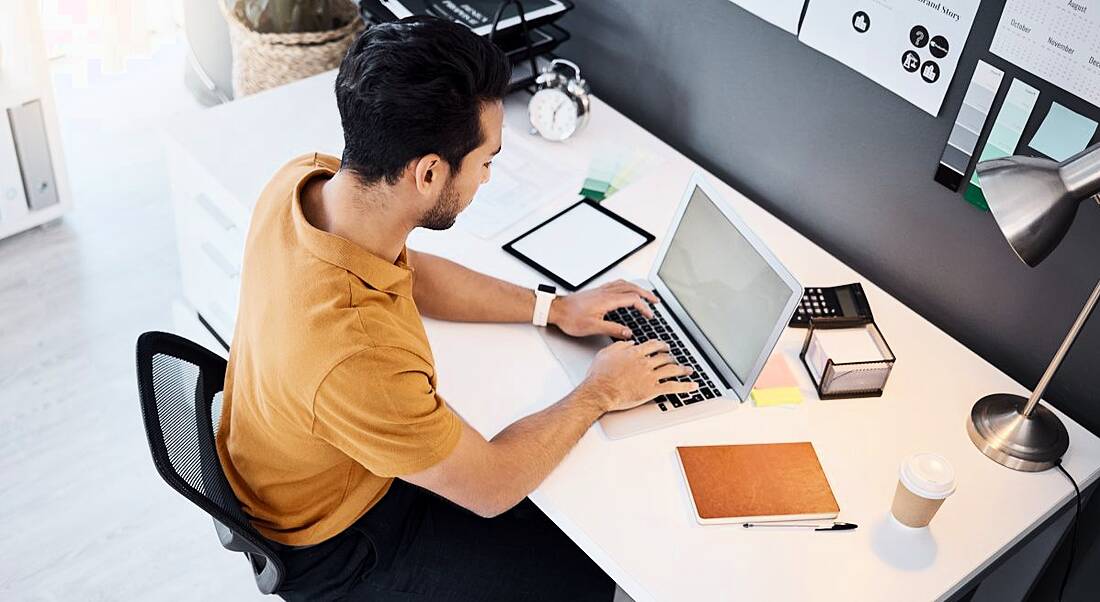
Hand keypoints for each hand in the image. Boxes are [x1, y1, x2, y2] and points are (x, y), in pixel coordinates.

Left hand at [549, 280, 658, 338]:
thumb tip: (628, 332)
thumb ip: (613, 329)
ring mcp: (601, 290)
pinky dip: (626, 286)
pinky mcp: (597, 291)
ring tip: (645, 294)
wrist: (556, 310)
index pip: (632, 300)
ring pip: (624, 285)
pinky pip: (616, 284)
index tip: (649, 315)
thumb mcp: (593, 327)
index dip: (644, 307)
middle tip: (656, 301)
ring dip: (637, 288)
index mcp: (607, 300)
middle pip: (631, 288)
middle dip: (646, 294)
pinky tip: (625, 290)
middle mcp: (605, 292)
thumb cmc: (571, 318)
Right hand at [580, 340, 698, 412]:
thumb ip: (620, 345)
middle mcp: (644, 362)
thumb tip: (630, 343)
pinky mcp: (652, 390)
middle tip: (674, 359)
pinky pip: (673, 387)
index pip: (653, 345)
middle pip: (664, 357)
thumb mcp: (605, 353)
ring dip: (682, 369)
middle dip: (671, 357)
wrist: (600, 391)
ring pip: (671, 369)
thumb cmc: (599, 375)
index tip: (664, 346)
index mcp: (634, 353)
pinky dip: (685, 387)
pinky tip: (693, 386)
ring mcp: (650, 376)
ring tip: (688, 370)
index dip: (661, 345)